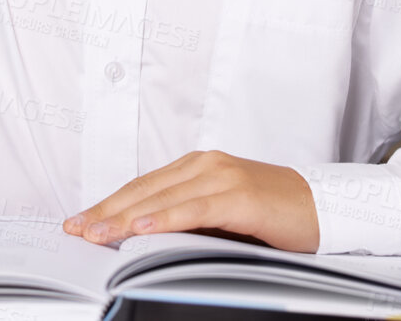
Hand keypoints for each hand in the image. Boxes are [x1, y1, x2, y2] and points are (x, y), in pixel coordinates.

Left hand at [62, 150, 319, 253]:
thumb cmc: (275, 215)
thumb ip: (188, 218)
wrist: (325, 208)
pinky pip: (193, 210)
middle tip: (76, 230)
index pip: (143, 187)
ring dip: (124, 217)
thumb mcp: (221, 215)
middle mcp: (206, 165)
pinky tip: (140, 229)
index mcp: (198, 166)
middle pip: (144, 190)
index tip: (80, 221)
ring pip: (162, 198)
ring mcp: (222, 177)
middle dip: (106, 211)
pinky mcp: (240, 196)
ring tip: (96, 233)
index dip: (109, 204)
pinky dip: (164, 219)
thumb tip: (142, 237)